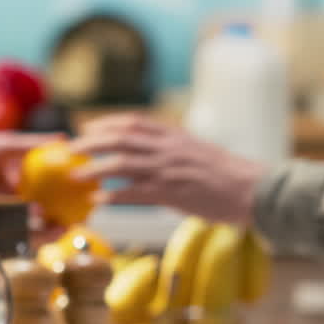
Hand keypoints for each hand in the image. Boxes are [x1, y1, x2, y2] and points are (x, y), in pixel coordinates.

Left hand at [71, 114, 266, 224]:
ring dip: (94, 169)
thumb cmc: (226, 174)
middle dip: (90, 144)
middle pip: (120, 140)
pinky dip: (115, 196)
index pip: (133, 123)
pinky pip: (136, 193)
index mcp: (174, 135)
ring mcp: (169, 170)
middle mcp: (168, 148)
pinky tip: (99, 200)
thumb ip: (171, 149)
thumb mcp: (196, 150)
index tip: (87, 129)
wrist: (253, 189)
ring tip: (75, 176)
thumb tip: (146, 152)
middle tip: (69, 151)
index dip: (106, 124)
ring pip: (122, 164)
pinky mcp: (172, 192)